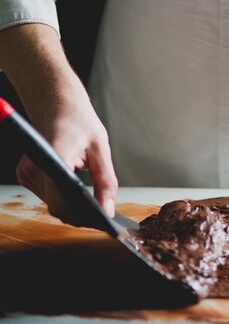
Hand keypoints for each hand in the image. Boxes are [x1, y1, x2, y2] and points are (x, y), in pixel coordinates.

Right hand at [16, 82, 117, 225]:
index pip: (61, 199)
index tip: (101, 220)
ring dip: (72, 206)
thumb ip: (105, 180)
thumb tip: (108, 209)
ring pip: (52, 203)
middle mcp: (36, 165)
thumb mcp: (100, 147)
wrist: (56, 103)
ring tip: (94, 202)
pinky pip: (47, 196)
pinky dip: (62, 197)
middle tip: (103, 213)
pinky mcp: (26, 174)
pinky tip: (76, 192)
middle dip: (81, 214)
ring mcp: (27, 171)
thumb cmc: (78, 120)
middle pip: (57, 206)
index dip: (81, 215)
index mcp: (55, 154)